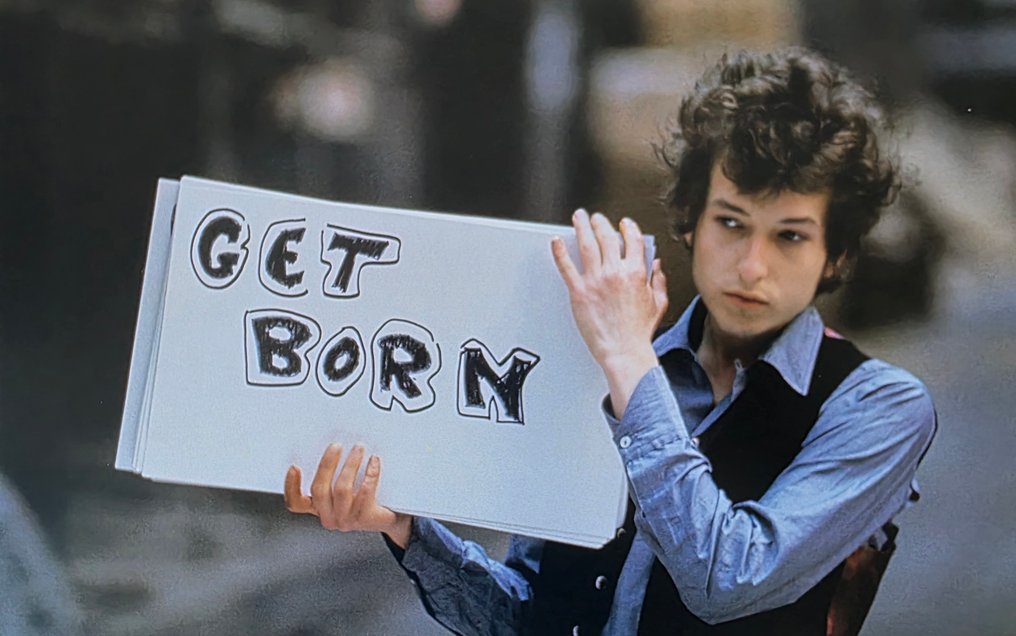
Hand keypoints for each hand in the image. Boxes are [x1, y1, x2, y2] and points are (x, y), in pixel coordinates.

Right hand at [284, 444, 412, 547]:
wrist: (390, 517)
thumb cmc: (365, 498)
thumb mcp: (344, 488)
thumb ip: (333, 474)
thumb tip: (332, 448)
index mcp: (319, 509)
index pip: (296, 503)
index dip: (291, 487)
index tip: (294, 467)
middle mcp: (329, 517)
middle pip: (319, 490)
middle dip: (327, 464)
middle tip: (336, 446)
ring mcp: (346, 520)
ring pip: (342, 489)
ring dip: (350, 465)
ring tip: (358, 449)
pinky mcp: (365, 519)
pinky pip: (365, 492)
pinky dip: (370, 473)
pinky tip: (373, 461)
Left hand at [551, 209, 667, 414]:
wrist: (624, 351)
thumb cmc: (639, 333)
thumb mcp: (658, 303)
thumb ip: (659, 281)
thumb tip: (657, 267)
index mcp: (636, 273)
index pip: (633, 240)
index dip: (628, 228)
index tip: (623, 223)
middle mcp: (615, 272)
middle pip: (607, 237)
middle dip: (601, 223)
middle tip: (595, 217)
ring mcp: (596, 281)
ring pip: (587, 245)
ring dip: (581, 227)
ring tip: (578, 218)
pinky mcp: (579, 292)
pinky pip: (567, 267)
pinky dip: (560, 252)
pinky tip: (557, 241)